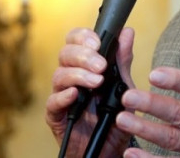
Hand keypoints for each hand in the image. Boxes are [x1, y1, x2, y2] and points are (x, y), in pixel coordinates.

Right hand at [45, 26, 136, 155]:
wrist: (110, 150)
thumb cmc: (115, 118)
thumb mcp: (124, 88)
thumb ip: (123, 62)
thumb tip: (127, 33)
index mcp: (85, 65)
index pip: (76, 41)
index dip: (83, 37)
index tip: (98, 42)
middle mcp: (71, 77)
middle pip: (65, 54)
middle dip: (84, 56)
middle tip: (101, 65)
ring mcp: (62, 95)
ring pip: (59, 75)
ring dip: (79, 75)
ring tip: (97, 82)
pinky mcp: (56, 115)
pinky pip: (53, 102)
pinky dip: (64, 96)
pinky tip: (75, 94)